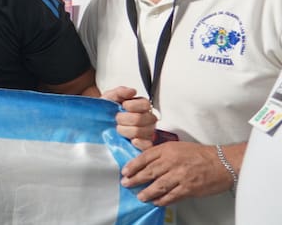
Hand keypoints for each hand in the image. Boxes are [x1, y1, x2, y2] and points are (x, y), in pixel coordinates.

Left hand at [102, 86, 155, 150]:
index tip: (122, 107)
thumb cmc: (107, 110)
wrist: (97, 125)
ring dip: (125, 131)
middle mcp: (147, 119)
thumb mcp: (110, 97)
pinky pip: (147, 145)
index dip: (132, 106)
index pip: (145, 104)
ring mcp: (147, 132)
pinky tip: (131, 140)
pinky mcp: (144, 145)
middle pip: (141, 119)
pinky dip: (139, 143)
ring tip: (118, 129)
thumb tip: (132, 91)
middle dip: (124, 119)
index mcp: (141, 106)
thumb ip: (120, 92)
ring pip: (142, 132)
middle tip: (116, 119)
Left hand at [121, 141, 238, 205]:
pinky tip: (156, 202)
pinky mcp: (189, 188)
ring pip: (158, 186)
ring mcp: (180, 176)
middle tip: (127, 184)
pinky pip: (171, 196)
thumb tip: (144, 159)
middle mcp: (172, 162)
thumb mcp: (177, 147)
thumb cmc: (201, 154)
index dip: (133, 166)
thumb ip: (161, 153)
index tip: (125, 171)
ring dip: (147, 193)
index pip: (145, 157)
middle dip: (135, 179)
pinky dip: (162, 200)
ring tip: (140, 196)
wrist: (223, 162)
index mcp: (168, 149)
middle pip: (148, 172)